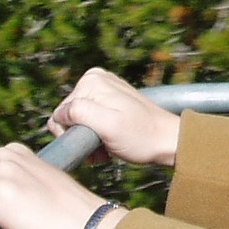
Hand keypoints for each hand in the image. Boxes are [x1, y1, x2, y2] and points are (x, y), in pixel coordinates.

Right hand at [47, 67, 180, 166]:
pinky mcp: (110, 100)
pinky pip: (90, 120)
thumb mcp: (108, 126)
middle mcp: (95, 79)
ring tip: (106, 148)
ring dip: (89, 139)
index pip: (61, 113)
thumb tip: (60, 113)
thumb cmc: (141, 136)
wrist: (168, 140)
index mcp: (91, 80)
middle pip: (70, 116)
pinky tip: (109, 143)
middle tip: (101, 150)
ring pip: (79, 121)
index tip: (93, 144)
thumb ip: (80, 113)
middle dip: (81, 137)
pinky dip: (96, 135)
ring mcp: (103, 89)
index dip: (72, 134)